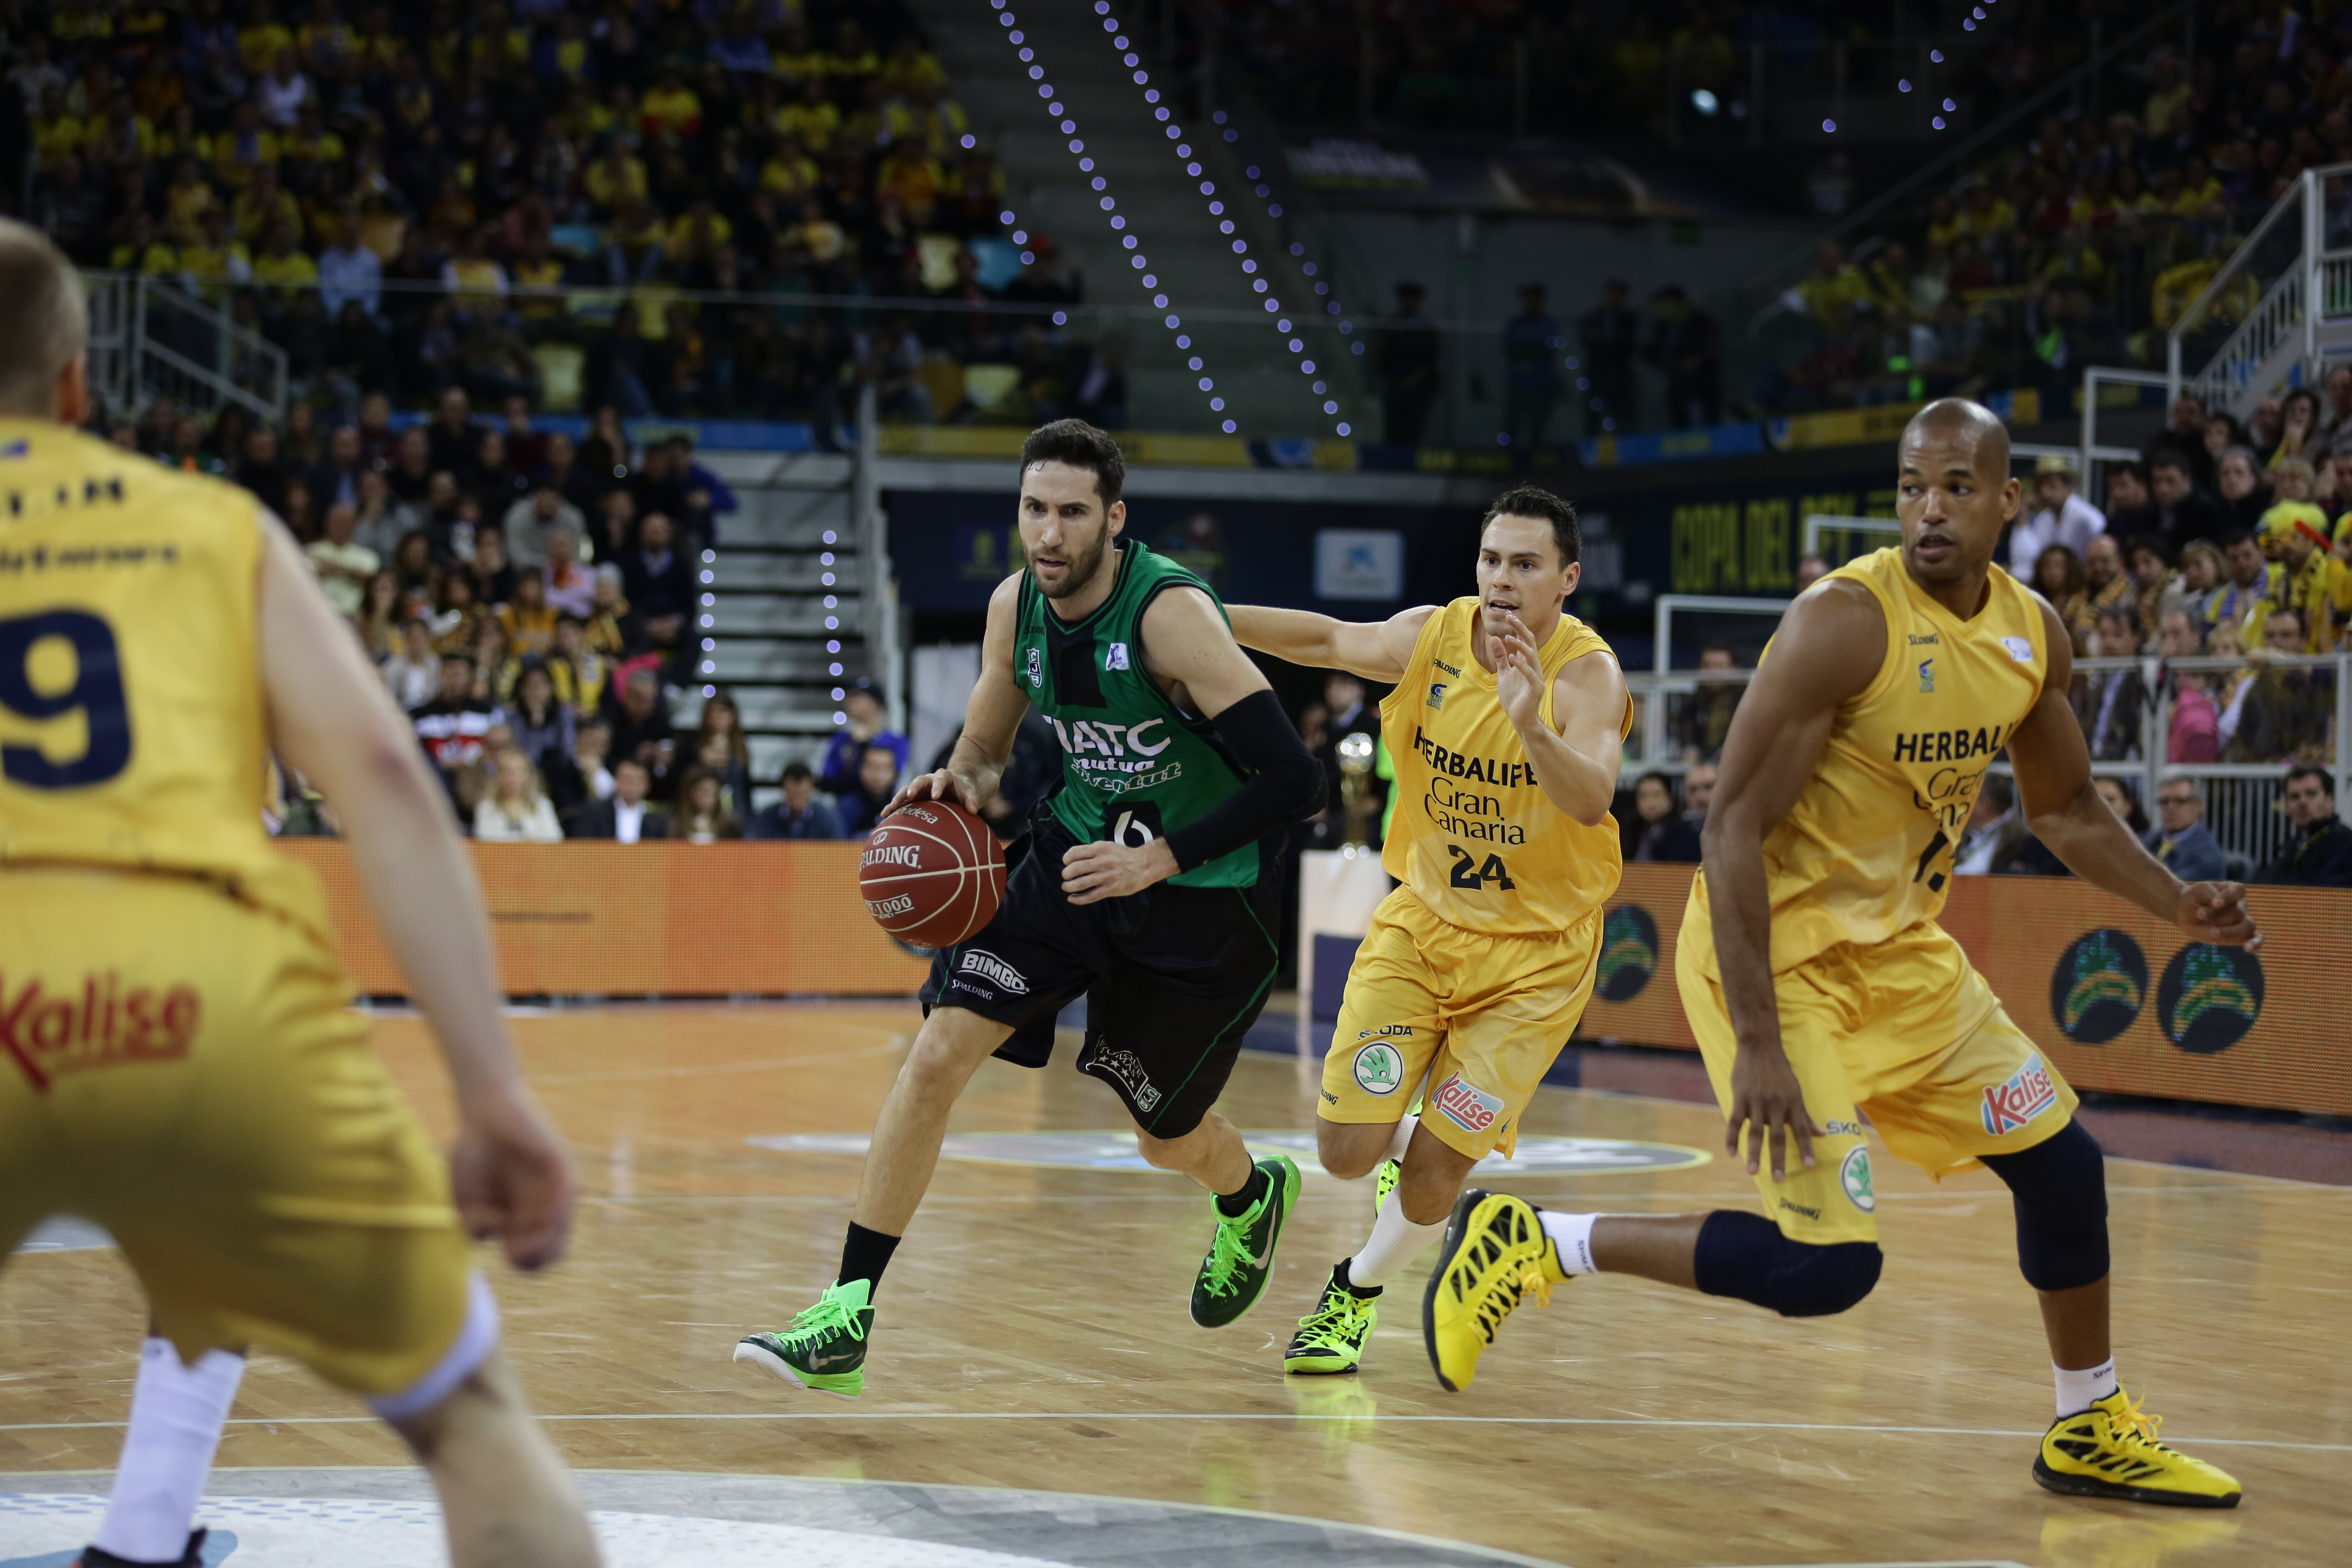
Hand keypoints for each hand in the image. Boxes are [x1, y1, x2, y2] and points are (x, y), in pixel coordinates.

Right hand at [447, 1086, 575, 1270]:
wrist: (484, 1113)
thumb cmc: (472, 1156)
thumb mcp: (465, 1200)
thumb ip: (477, 1225)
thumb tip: (500, 1235)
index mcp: (521, 1221)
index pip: (534, 1259)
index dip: (523, 1262)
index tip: (506, 1246)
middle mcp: (542, 1208)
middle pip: (554, 1253)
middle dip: (536, 1258)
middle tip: (517, 1244)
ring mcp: (555, 1188)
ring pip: (563, 1229)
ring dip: (545, 1238)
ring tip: (524, 1225)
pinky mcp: (561, 1165)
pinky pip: (567, 1194)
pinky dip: (554, 1210)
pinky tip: (538, 1214)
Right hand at [889, 766, 985, 816]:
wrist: (955, 787)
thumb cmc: (963, 791)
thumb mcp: (969, 793)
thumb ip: (971, 799)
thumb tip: (973, 810)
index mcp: (944, 777)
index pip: (941, 779)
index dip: (938, 786)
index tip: (936, 796)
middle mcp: (929, 781)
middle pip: (919, 781)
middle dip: (913, 788)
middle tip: (909, 796)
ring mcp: (919, 788)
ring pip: (907, 791)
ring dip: (898, 799)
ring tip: (889, 809)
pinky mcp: (913, 797)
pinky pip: (901, 802)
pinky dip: (893, 808)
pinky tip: (883, 816)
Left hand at [1061, 836, 1178, 903]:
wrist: (1144, 865)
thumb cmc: (1123, 856)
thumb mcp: (1107, 846)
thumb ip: (1092, 851)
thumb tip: (1074, 858)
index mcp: (1099, 849)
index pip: (1074, 853)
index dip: (1066, 859)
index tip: (1066, 863)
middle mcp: (1102, 862)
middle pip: (1075, 869)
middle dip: (1066, 874)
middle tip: (1066, 877)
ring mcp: (1106, 876)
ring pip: (1081, 884)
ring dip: (1069, 887)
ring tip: (1066, 887)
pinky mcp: (1111, 889)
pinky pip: (1091, 896)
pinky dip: (1078, 899)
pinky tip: (1072, 899)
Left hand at [1491, 610, 1545, 733]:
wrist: (1520, 718)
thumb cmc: (1514, 696)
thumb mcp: (1503, 674)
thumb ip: (1500, 658)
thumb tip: (1495, 639)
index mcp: (1526, 662)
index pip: (1524, 640)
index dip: (1517, 627)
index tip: (1508, 615)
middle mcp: (1533, 667)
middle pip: (1530, 643)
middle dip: (1520, 629)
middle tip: (1510, 617)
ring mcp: (1536, 677)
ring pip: (1532, 656)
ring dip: (1520, 646)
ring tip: (1509, 637)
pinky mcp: (1535, 689)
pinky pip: (1530, 675)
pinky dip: (1522, 666)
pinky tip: (1512, 658)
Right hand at [1724, 1042, 1821, 1181]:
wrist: (1759, 1047)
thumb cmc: (1779, 1071)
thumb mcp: (1795, 1091)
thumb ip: (1805, 1115)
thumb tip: (1822, 1135)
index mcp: (1793, 1103)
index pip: (1802, 1129)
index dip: (1806, 1148)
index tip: (1809, 1166)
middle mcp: (1776, 1104)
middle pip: (1778, 1136)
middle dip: (1778, 1159)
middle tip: (1778, 1180)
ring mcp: (1757, 1101)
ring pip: (1755, 1132)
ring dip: (1754, 1154)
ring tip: (1752, 1172)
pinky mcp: (1740, 1098)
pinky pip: (1734, 1122)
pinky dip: (1732, 1138)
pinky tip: (1730, 1153)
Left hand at [2176, 880, 2260, 949]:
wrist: (2185, 911)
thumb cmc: (2194, 898)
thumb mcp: (2198, 891)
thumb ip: (2209, 894)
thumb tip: (2217, 905)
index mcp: (2232, 890)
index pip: (2238, 891)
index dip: (2229, 897)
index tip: (2215, 903)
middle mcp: (2240, 905)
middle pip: (2239, 912)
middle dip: (2219, 916)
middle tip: (2200, 914)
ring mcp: (2242, 920)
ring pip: (2247, 926)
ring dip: (2229, 931)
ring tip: (2213, 932)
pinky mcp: (2241, 934)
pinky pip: (2256, 937)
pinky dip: (2255, 943)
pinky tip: (2248, 948)